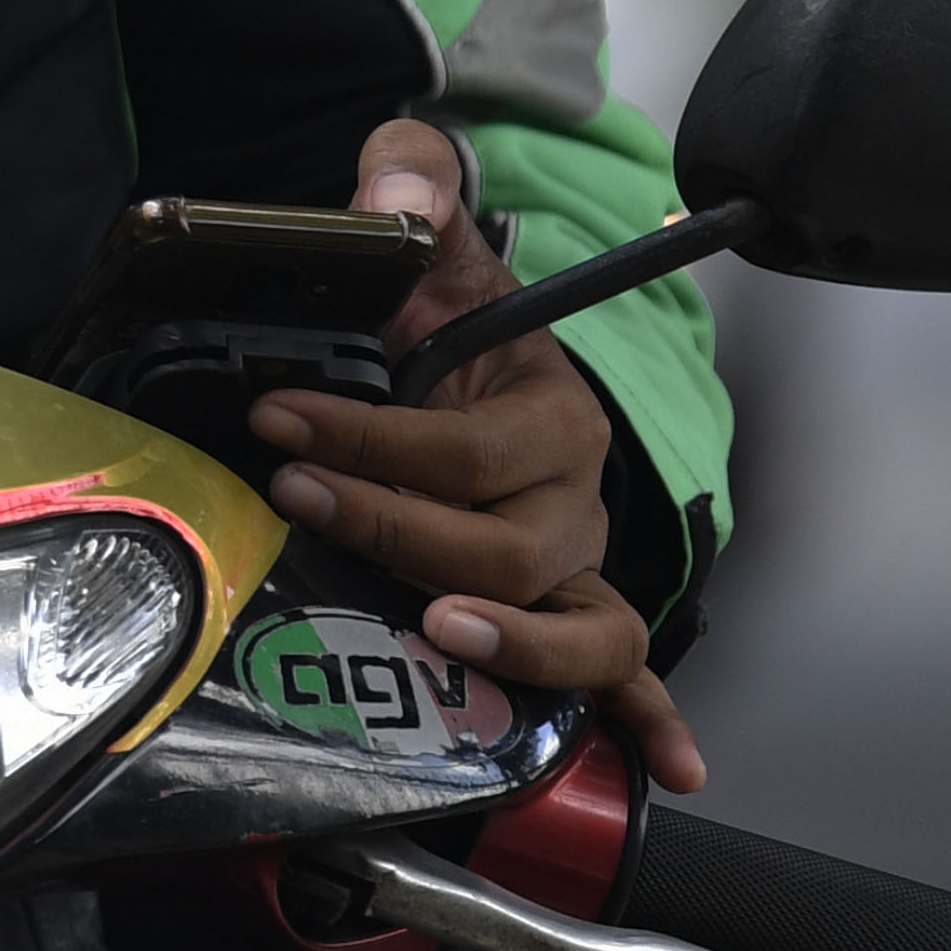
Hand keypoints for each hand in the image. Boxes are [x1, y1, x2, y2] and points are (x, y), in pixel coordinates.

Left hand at [251, 119, 707, 794]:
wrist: (468, 340)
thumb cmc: (442, 302)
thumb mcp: (425, 226)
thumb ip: (409, 183)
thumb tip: (394, 197)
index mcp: (547, 411)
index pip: (469, 447)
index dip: (373, 440)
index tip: (278, 421)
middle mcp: (572, 496)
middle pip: (506, 544)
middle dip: (394, 525)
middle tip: (298, 494)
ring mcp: (575, 561)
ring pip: (575, 622)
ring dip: (511, 638)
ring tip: (434, 627)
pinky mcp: (569, 607)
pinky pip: (625, 673)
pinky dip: (652, 720)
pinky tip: (672, 767)